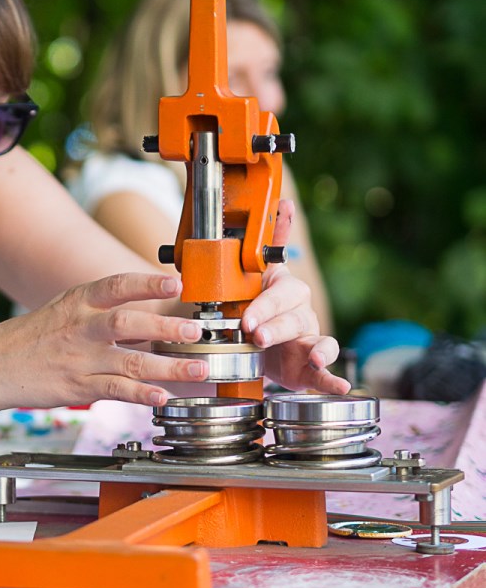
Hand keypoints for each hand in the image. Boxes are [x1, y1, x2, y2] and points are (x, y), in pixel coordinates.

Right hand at [0, 273, 208, 410]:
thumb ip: (103, 307)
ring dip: (169, 367)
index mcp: (78, 302)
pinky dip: (141, 394)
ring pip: (131, 362)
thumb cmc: (34, 336)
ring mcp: (80, 359)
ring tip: (198, 368)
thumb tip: (150, 306)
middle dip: (166, 328)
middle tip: (196, 331)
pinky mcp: (78, 387)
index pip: (117, 286)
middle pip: (129, 324)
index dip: (147, 284)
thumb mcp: (65, 309)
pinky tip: (163, 397)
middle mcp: (81, 328)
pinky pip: (115, 391)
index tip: (175, 284)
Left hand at [241, 200, 350, 393]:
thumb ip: (267, 245)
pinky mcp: (311, 364)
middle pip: (294, 313)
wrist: (252, 347)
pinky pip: (325, 372)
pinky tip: (340, 385)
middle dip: (274, 322)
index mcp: (282, 289)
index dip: (265, 302)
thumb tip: (285, 202)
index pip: (280, 288)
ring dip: (313, 348)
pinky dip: (332, 379)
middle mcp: (299, 311)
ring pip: (315, 338)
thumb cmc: (251, 308)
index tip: (249, 316)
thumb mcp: (247, 278)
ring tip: (312, 355)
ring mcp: (309, 336)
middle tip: (254, 332)